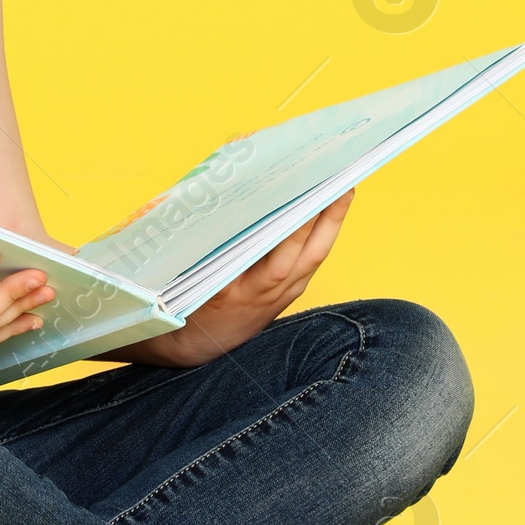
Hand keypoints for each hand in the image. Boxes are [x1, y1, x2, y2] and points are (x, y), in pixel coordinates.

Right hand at [109, 191, 354, 368]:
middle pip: (308, 250)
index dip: (295, 217)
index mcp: (236, 285)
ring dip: (331, 222)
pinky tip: (327, 212)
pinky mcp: (287, 297)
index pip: (276, 246)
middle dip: (327, 213)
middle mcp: (264, 292)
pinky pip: (311, 262)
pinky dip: (321, 235)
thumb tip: (219, 180)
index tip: (304, 183)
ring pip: (316, 256)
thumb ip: (203, 227)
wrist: (190, 346)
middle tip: (340, 178)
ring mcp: (280, 296)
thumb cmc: (181, 293)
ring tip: (343, 187)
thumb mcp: (185, 263)